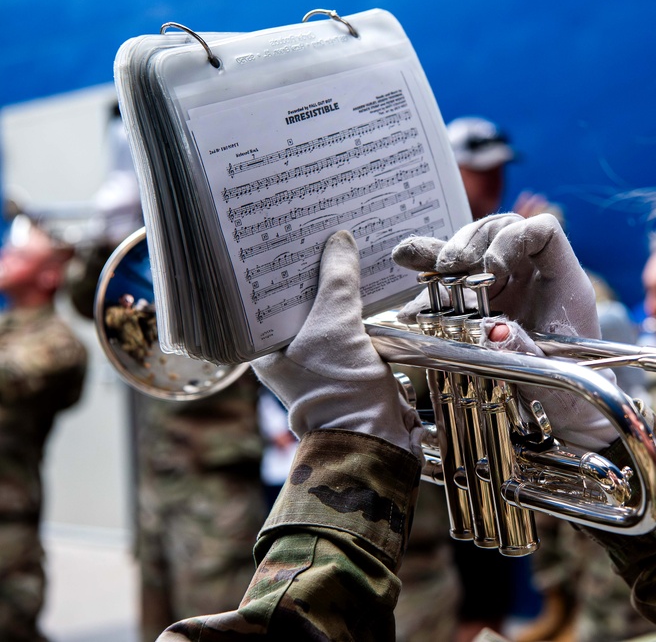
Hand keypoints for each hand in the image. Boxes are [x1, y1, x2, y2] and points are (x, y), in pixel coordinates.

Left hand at [251, 231, 422, 458]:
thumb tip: (339, 240)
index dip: (278, 265)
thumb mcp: (336, 326)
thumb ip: (338, 280)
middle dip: (311, 270)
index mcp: (265, 348)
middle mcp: (286, 352)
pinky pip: (347, 322)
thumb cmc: (341, 390)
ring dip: (336, 284)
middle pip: (297, 299)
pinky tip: (364, 279)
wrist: (376, 438)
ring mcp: (317, 358)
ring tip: (343, 246)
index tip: (289, 233)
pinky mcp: (346, 361)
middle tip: (319, 231)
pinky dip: (354, 303)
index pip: (265, 295)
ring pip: (324, 309)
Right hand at [393, 214, 617, 449]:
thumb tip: (492, 330)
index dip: (514, 237)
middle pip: (499, 232)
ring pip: (471, 252)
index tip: (492, 266)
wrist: (563, 413)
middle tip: (450, 264)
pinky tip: (409, 307)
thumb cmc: (570, 391)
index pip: (542, 231)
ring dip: (438, 253)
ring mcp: (506, 288)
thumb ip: (524, 352)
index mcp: (562, 282)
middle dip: (469, 241)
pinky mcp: (482, 306)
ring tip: (407, 257)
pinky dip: (427, 291)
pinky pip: (452, 287)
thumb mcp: (553, 375)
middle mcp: (532, 277)